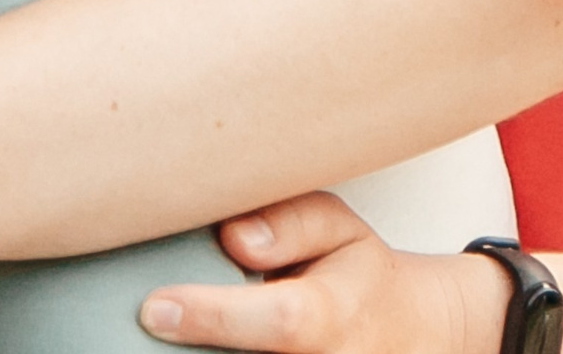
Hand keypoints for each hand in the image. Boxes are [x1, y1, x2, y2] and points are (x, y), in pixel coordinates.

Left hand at [137, 193, 511, 353]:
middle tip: (152, 321)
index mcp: (337, 312)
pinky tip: (196, 343)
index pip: (279, 320)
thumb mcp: (337, 228)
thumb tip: (233, 236)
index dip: (214, 315)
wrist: (409, 336)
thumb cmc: (357, 276)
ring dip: (203, 353)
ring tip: (174, 331)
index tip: (155, 307)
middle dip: (197, 346)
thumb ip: (288, 221)